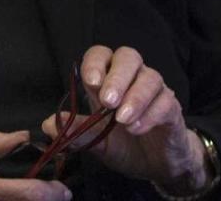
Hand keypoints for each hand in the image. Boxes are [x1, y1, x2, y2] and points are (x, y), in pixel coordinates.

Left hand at [42, 46, 208, 194]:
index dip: (95, 63)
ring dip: (135, 97)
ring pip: (149, 78)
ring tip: (122, 120)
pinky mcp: (172, 108)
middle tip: (107, 101)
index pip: (101, 55)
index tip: (90, 82)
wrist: (157, 165)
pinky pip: (165, 101)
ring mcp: (155, 91)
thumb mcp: (98, 142)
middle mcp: (133, 77)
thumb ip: (78, 132)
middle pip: (128, 57)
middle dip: (117, 76)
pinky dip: (150, 114)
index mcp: (110, 79)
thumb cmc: (125, 145)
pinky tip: (137, 128)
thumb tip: (48, 126)